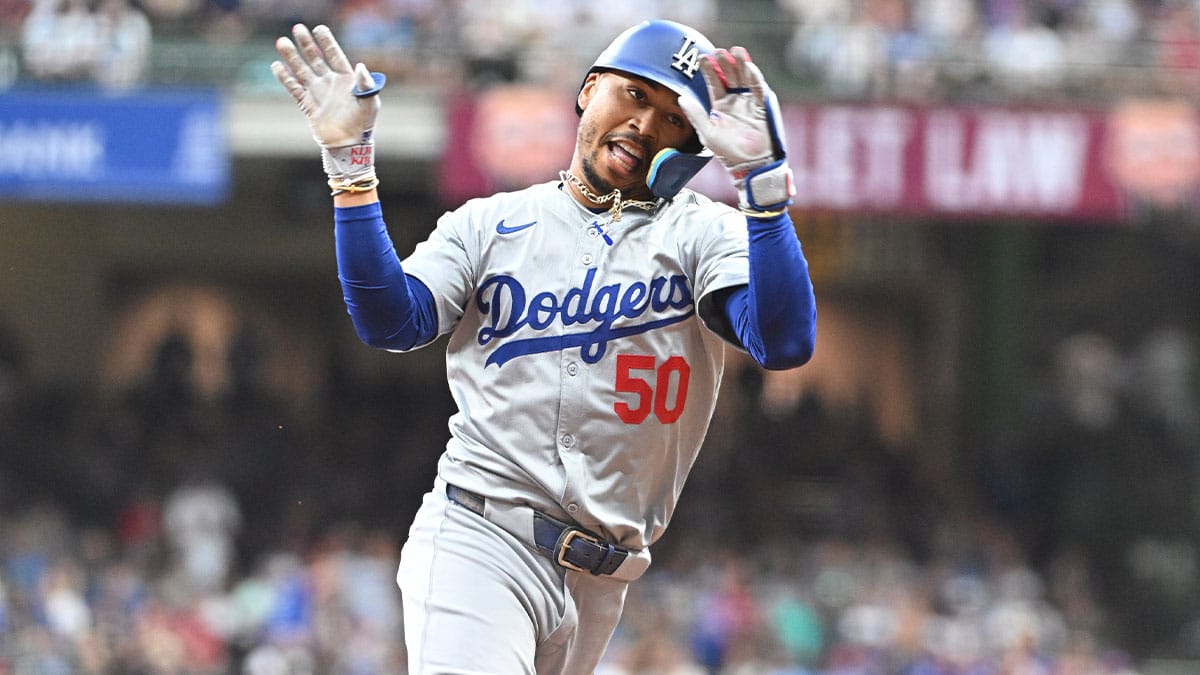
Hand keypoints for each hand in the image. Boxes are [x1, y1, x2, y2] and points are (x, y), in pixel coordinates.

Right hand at [271, 24, 384, 184]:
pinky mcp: (307, 105)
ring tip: (281, 42)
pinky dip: (285, 78)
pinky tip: (277, 66)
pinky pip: (294, 89)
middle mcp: (330, 83)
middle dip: (306, 44)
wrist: (348, 145)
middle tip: (296, 28)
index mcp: (346, 79)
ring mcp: (317, 93)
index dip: (326, 42)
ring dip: (292, 57)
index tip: (318, 28)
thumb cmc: (363, 123)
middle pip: (315, 58)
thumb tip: (360, 65)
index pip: (334, 55)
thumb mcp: (370, 103)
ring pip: (302, 70)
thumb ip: (366, 84)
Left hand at [678, 47, 793, 212]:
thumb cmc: (727, 152)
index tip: (702, 58)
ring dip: (740, 64)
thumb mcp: (707, 132)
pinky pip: (758, 89)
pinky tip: (748, 67)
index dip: (709, 70)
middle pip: (729, 76)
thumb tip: (680, 98)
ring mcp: (749, 102)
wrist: (749, 164)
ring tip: (734, 51)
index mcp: (720, 105)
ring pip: (744, 78)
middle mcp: (734, 100)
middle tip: (718, 52)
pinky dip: (754, 77)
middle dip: (724, 63)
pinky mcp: (762, 106)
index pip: (713, 82)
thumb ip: (696, 114)